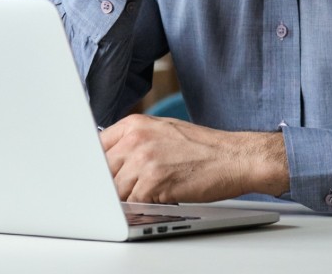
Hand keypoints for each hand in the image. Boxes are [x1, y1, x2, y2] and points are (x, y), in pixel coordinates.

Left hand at [101, 114, 287, 203]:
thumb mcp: (163, 131)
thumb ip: (135, 141)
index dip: (97, 166)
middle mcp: (135, 139)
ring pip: (115, 190)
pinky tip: (158, 200)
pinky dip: (141, 207)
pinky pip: (133, 203)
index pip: (96, 147)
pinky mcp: (154, 182)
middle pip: (102, 171)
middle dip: (111, 185)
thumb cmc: (203, 147)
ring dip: (128, 198)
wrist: (234, 157)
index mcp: (134, 124)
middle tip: (128, 190)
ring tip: (149, 194)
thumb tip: (111, 159)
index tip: (99, 176)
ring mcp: (143, 160)